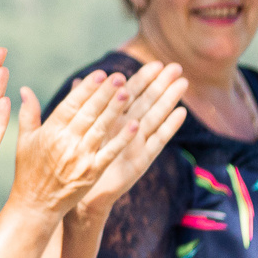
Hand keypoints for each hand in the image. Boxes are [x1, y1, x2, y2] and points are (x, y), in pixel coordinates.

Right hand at [8, 69, 131, 221]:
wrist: (36, 205)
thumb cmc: (28, 171)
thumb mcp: (24, 140)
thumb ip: (28, 113)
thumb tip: (24, 89)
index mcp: (49, 133)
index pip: (70, 105)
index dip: (86, 89)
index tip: (100, 74)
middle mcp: (65, 143)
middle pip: (88, 113)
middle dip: (104, 93)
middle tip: (119, 76)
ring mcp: (80, 158)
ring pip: (100, 129)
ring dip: (115, 110)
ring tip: (128, 92)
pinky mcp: (92, 172)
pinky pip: (110, 152)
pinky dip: (122, 138)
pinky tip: (134, 124)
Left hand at [80, 62, 188, 216]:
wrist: (75, 194)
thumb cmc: (74, 161)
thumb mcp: (75, 130)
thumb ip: (80, 106)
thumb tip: (80, 80)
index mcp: (110, 120)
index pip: (129, 94)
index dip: (142, 79)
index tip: (156, 63)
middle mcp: (126, 129)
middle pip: (146, 102)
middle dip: (161, 84)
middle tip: (176, 66)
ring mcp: (136, 143)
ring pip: (155, 116)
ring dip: (169, 100)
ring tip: (183, 82)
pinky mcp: (141, 160)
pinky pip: (157, 141)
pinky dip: (169, 127)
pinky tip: (181, 113)